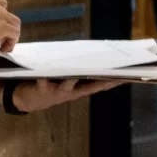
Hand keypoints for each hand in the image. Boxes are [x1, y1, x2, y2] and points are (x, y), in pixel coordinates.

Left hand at [8, 77, 123, 112]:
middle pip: (89, 87)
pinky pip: (44, 83)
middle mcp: (72, 92)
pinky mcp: (42, 90)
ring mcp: (58, 93)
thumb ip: (80, 71)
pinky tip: (44, 74)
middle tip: (111, 74)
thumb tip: (94, 56)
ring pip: (68, 86)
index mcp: (80, 89)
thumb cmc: (52, 84)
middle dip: (101, 81)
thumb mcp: (68, 79)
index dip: (113, 81)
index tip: (127, 76)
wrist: (28, 100)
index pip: (100, 84)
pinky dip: (44, 79)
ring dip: (73, 79)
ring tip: (77, 73)